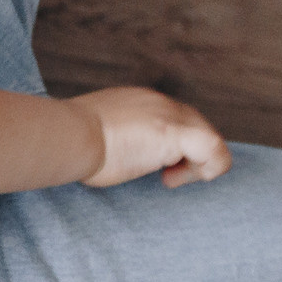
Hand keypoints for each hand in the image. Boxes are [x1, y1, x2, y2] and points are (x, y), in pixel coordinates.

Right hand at [73, 86, 229, 187]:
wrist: (66, 135)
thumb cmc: (71, 141)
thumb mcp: (98, 132)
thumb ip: (116, 135)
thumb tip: (116, 151)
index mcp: (141, 101)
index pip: (176, 119)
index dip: (175, 147)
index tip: (158, 167)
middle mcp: (159, 102)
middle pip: (198, 125)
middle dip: (189, 156)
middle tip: (166, 177)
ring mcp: (168, 115)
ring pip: (210, 137)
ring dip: (197, 165)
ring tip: (170, 179)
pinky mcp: (174, 132)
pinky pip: (215, 149)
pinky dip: (209, 167)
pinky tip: (180, 179)